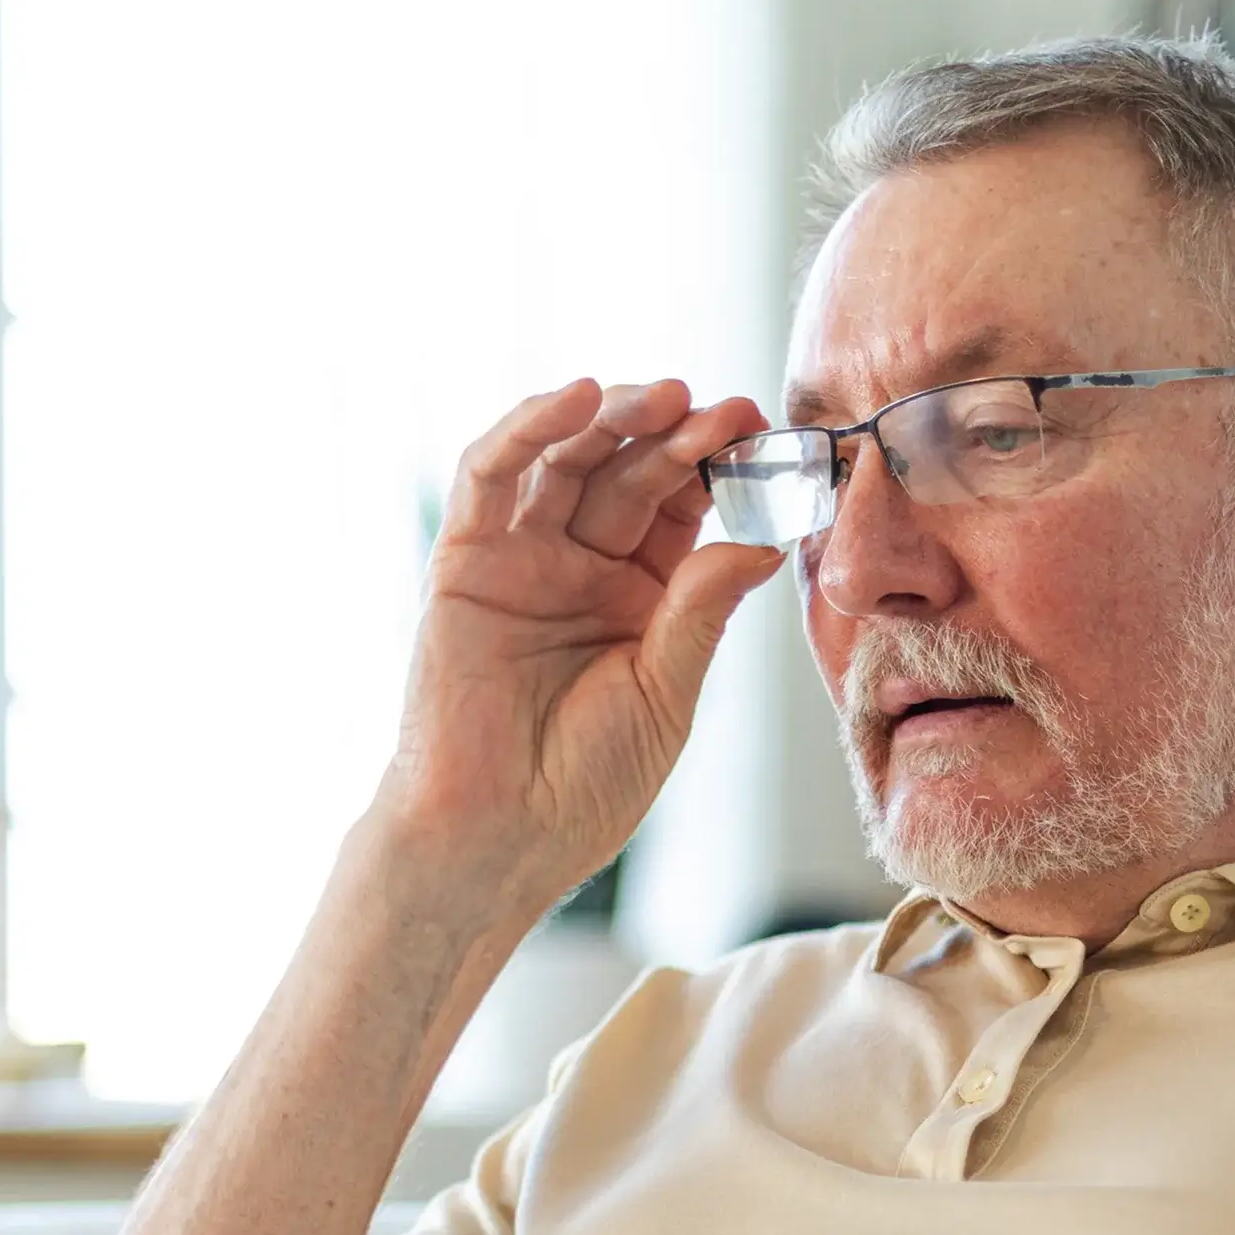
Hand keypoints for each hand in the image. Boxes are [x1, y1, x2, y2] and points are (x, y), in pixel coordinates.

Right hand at [374, 379, 784, 925]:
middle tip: (729, 415)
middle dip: (681, 436)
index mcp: (641, 599)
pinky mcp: (465, 560)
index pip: (685, 508)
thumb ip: (701, 611)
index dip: (723, 469)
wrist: (496, 838)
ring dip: (617, 417)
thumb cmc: (581, 788)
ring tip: (669, 397)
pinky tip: (578, 399)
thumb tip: (760, 539)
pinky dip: (529, 429)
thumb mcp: (665, 694)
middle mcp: (582, 567)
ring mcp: (523, 558)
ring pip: (569, 459)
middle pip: (633, 472)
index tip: (769, 439)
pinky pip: (491, 477)